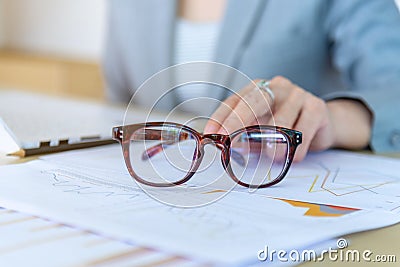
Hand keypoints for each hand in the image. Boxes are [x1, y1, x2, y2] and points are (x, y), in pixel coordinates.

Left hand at [204, 76, 371, 160]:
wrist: (323, 124)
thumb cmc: (285, 127)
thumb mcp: (261, 132)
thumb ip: (245, 136)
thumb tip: (228, 147)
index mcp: (258, 89)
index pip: (234, 101)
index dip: (221, 118)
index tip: (210, 134)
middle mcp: (276, 87)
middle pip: (254, 101)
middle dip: (238, 122)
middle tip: (229, 141)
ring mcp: (298, 94)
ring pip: (280, 120)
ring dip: (273, 143)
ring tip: (272, 157)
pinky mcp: (317, 106)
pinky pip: (302, 130)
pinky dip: (296, 148)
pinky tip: (295, 156)